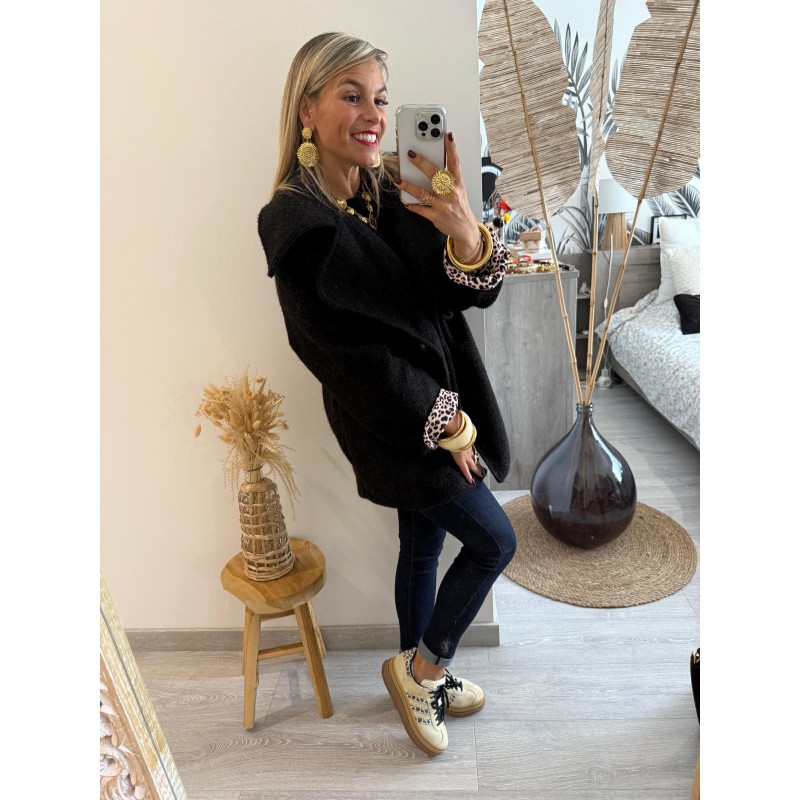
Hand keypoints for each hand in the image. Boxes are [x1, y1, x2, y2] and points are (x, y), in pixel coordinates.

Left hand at [393, 132, 481, 259]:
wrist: (465, 229)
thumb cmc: (459, 206)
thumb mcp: (458, 190)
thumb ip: (447, 178)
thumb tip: (431, 165)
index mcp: (457, 183)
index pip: (455, 162)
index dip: (452, 148)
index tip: (448, 135)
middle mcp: (450, 192)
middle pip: (435, 175)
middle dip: (422, 163)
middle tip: (410, 154)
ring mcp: (442, 204)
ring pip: (423, 193)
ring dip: (409, 186)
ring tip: (397, 180)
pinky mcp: (435, 216)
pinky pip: (420, 209)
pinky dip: (411, 205)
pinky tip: (404, 200)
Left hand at [450, 446, 484, 484]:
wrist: (459, 435)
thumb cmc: (452, 444)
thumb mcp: (450, 452)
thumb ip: (452, 455)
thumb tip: (450, 456)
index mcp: (461, 460)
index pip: (465, 470)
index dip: (468, 476)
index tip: (472, 481)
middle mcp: (467, 457)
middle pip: (473, 466)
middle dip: (477, 471)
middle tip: (482, 475)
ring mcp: (470, 451)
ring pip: (474, 459)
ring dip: (477, 463)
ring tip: (479, 467)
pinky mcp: (471, 446)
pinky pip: (473, 453)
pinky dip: (474, 455)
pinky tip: (473, 455)